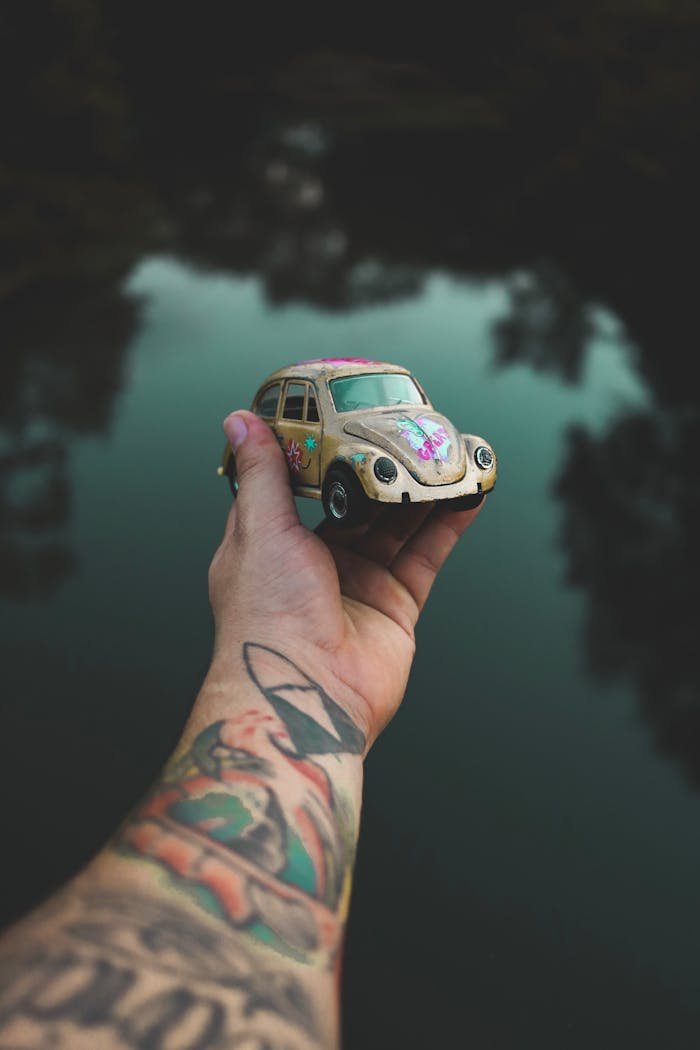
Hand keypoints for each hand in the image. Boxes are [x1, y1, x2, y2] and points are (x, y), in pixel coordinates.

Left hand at [207, 410, 484, 746]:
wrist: (306, 690)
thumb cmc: (268, 613)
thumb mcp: (259, 527)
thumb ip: (262, 473)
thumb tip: (240, 422)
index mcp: (274, 542)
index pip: (304, 485)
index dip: (328, 452)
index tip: (353, 417)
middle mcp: (316, 561)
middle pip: (359, 502)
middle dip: (385, 469)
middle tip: (414, 432)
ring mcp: (358, 583)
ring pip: (398, 524)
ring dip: (424, 490)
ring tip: (451, 454)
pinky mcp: (395, 604)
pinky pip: (426, 555)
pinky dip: (448, 523)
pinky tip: (468, 494)